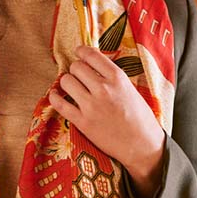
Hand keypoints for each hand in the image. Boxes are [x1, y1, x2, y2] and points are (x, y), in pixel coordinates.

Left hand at [48, 44, 166, 197]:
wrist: (142, 145)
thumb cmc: (140, 118)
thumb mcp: (131, 90)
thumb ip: (113, 78)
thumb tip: (94, 66)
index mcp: (117, 78)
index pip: (91, 55)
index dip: (81, 52)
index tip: (78, 53)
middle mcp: (103, 88)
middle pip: (76, 67)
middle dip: (75, 70)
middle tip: (78, 76)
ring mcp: (91, 105)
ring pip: (66, 81)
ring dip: (66, 82)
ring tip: (71, 87)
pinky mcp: (82, 122)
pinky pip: (59, 104)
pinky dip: (54, 97)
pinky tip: (55, 96)